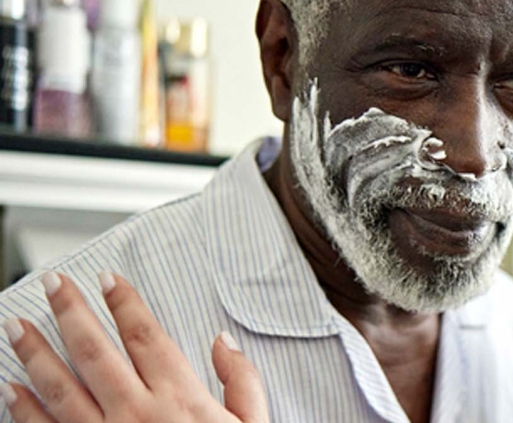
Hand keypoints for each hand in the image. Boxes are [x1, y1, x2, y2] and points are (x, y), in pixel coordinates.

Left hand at [0, 272, 268, 422]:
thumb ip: (241, 383)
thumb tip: (224, 343)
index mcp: (180, 397)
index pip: (146, 336)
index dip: (125, 303)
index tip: (108, 279)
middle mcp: (137, 412)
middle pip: (95, 350)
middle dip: (71, 312)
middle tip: (53, 284)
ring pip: (60, 386)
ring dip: (36, 353)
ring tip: (18, 327)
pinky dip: (25, 408)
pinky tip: (12, 389)